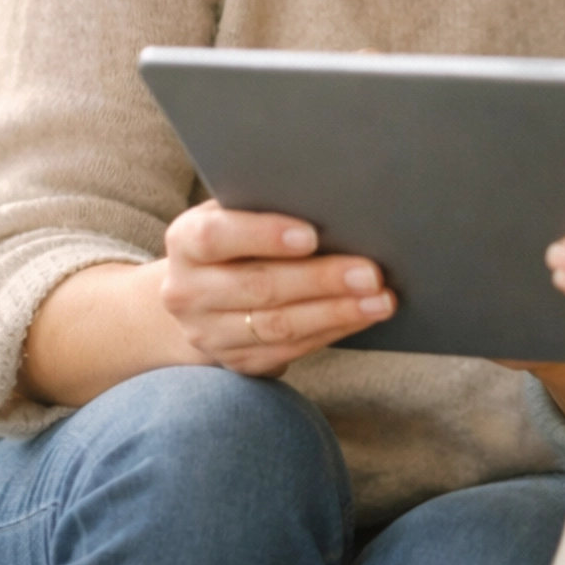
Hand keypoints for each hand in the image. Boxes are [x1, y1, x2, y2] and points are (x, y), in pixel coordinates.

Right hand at [160, 200, 395, 375]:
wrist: (199, 294)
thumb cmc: (234, 238)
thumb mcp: (233, 214)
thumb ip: (265, 208)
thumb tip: (332, 202)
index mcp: (185, 242)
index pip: (217, 237)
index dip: (264, 235)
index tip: (312, 235)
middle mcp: (187, 292)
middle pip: (259, 287)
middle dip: (321, 280)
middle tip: (371, 273)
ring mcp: (209, 333)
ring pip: (278, 326)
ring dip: (336, 313)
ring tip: (380, 300)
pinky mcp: (236, 362)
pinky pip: (289, 350)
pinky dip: (331, 332)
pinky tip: (361, 318)